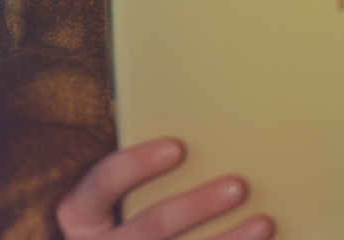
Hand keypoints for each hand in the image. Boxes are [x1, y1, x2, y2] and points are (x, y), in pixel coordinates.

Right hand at [55, 137, 273, 239]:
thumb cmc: (119, 210)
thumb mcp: (112, 192)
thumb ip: (141, 166)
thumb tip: (201, 115)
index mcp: (80, 216)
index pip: (101, 185)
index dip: (136, 165)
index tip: (178, 146)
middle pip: (148, 229)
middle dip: (195, 208)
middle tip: (238, 186)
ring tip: (263, 222)